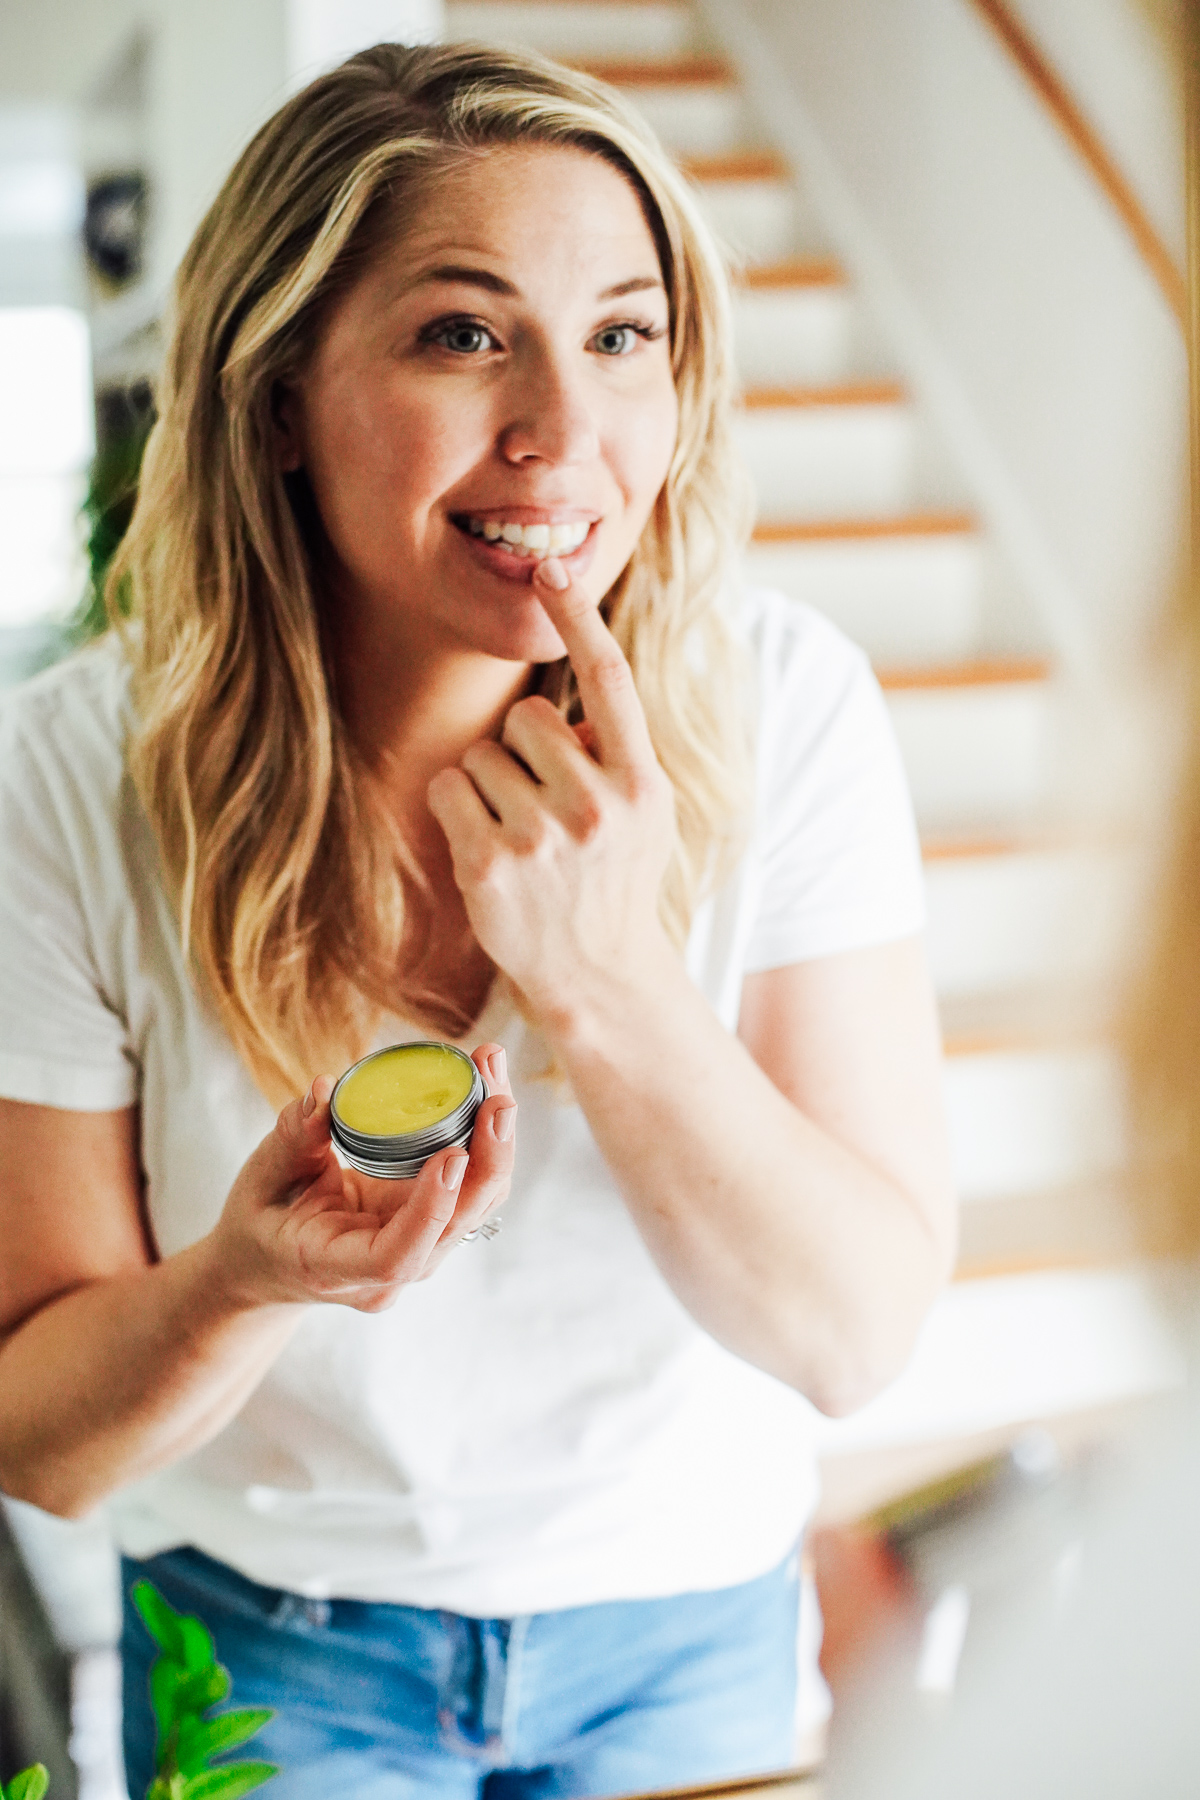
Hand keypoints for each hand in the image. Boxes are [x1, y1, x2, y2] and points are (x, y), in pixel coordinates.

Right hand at [206, 1044, 515, 1312]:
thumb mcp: (259, 1181)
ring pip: (475, 1203)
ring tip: (492, 1069)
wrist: (267, 1263)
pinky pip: (469, 1186)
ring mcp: (416, 1251)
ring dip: (495, 1139)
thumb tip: (324, 1091)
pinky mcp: (430, 1223)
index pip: (397, 1255)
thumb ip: (291, 1141)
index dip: (431, 1209)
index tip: (452, 1157)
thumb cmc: (260, 1223)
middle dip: (487, 1159)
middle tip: (497, 1096)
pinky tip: (484, 1085)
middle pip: (456, 1224)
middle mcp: (389, 1272)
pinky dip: (483, 1138)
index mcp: (336, 1268)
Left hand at [427, 559, 677, 1032]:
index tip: (552, 570)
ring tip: (522, 837)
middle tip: (543, 806)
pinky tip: (489, 850)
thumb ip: (619, 753)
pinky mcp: (490, 863)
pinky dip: (459, 810)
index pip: (610, 682)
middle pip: (526, 717)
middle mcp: (596, 805)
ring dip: (490, 784)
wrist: (600, 976)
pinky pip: (451, 788)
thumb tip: (573, 694)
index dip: (580, 619)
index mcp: (642, 783)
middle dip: (524, 750)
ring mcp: (541, 837)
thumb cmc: (617, 884)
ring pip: (483, 753)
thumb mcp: (647, 816)